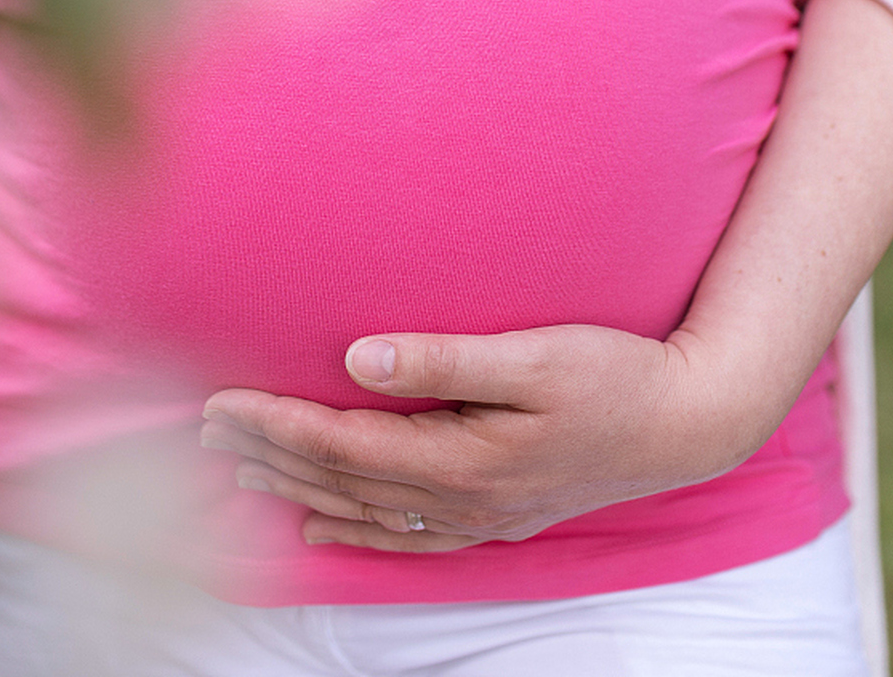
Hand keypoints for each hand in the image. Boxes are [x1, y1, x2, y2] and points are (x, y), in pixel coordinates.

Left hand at [199, 324, 776, 552]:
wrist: (688, 422)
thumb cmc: (616, 376)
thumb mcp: (535, 357)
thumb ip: (442, 361)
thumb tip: (356, 360)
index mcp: (462, 457)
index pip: (342, 443)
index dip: (274, 423)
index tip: (219, 401)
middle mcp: (462, 498)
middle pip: (340, 479)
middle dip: (267, 453)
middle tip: (203, 430)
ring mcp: (479, 515)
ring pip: (363, 507)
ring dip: (296, 485)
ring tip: (238, 467)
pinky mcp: (496, 516)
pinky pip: (406, 535)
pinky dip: (354, 529)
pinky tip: (318, 522)